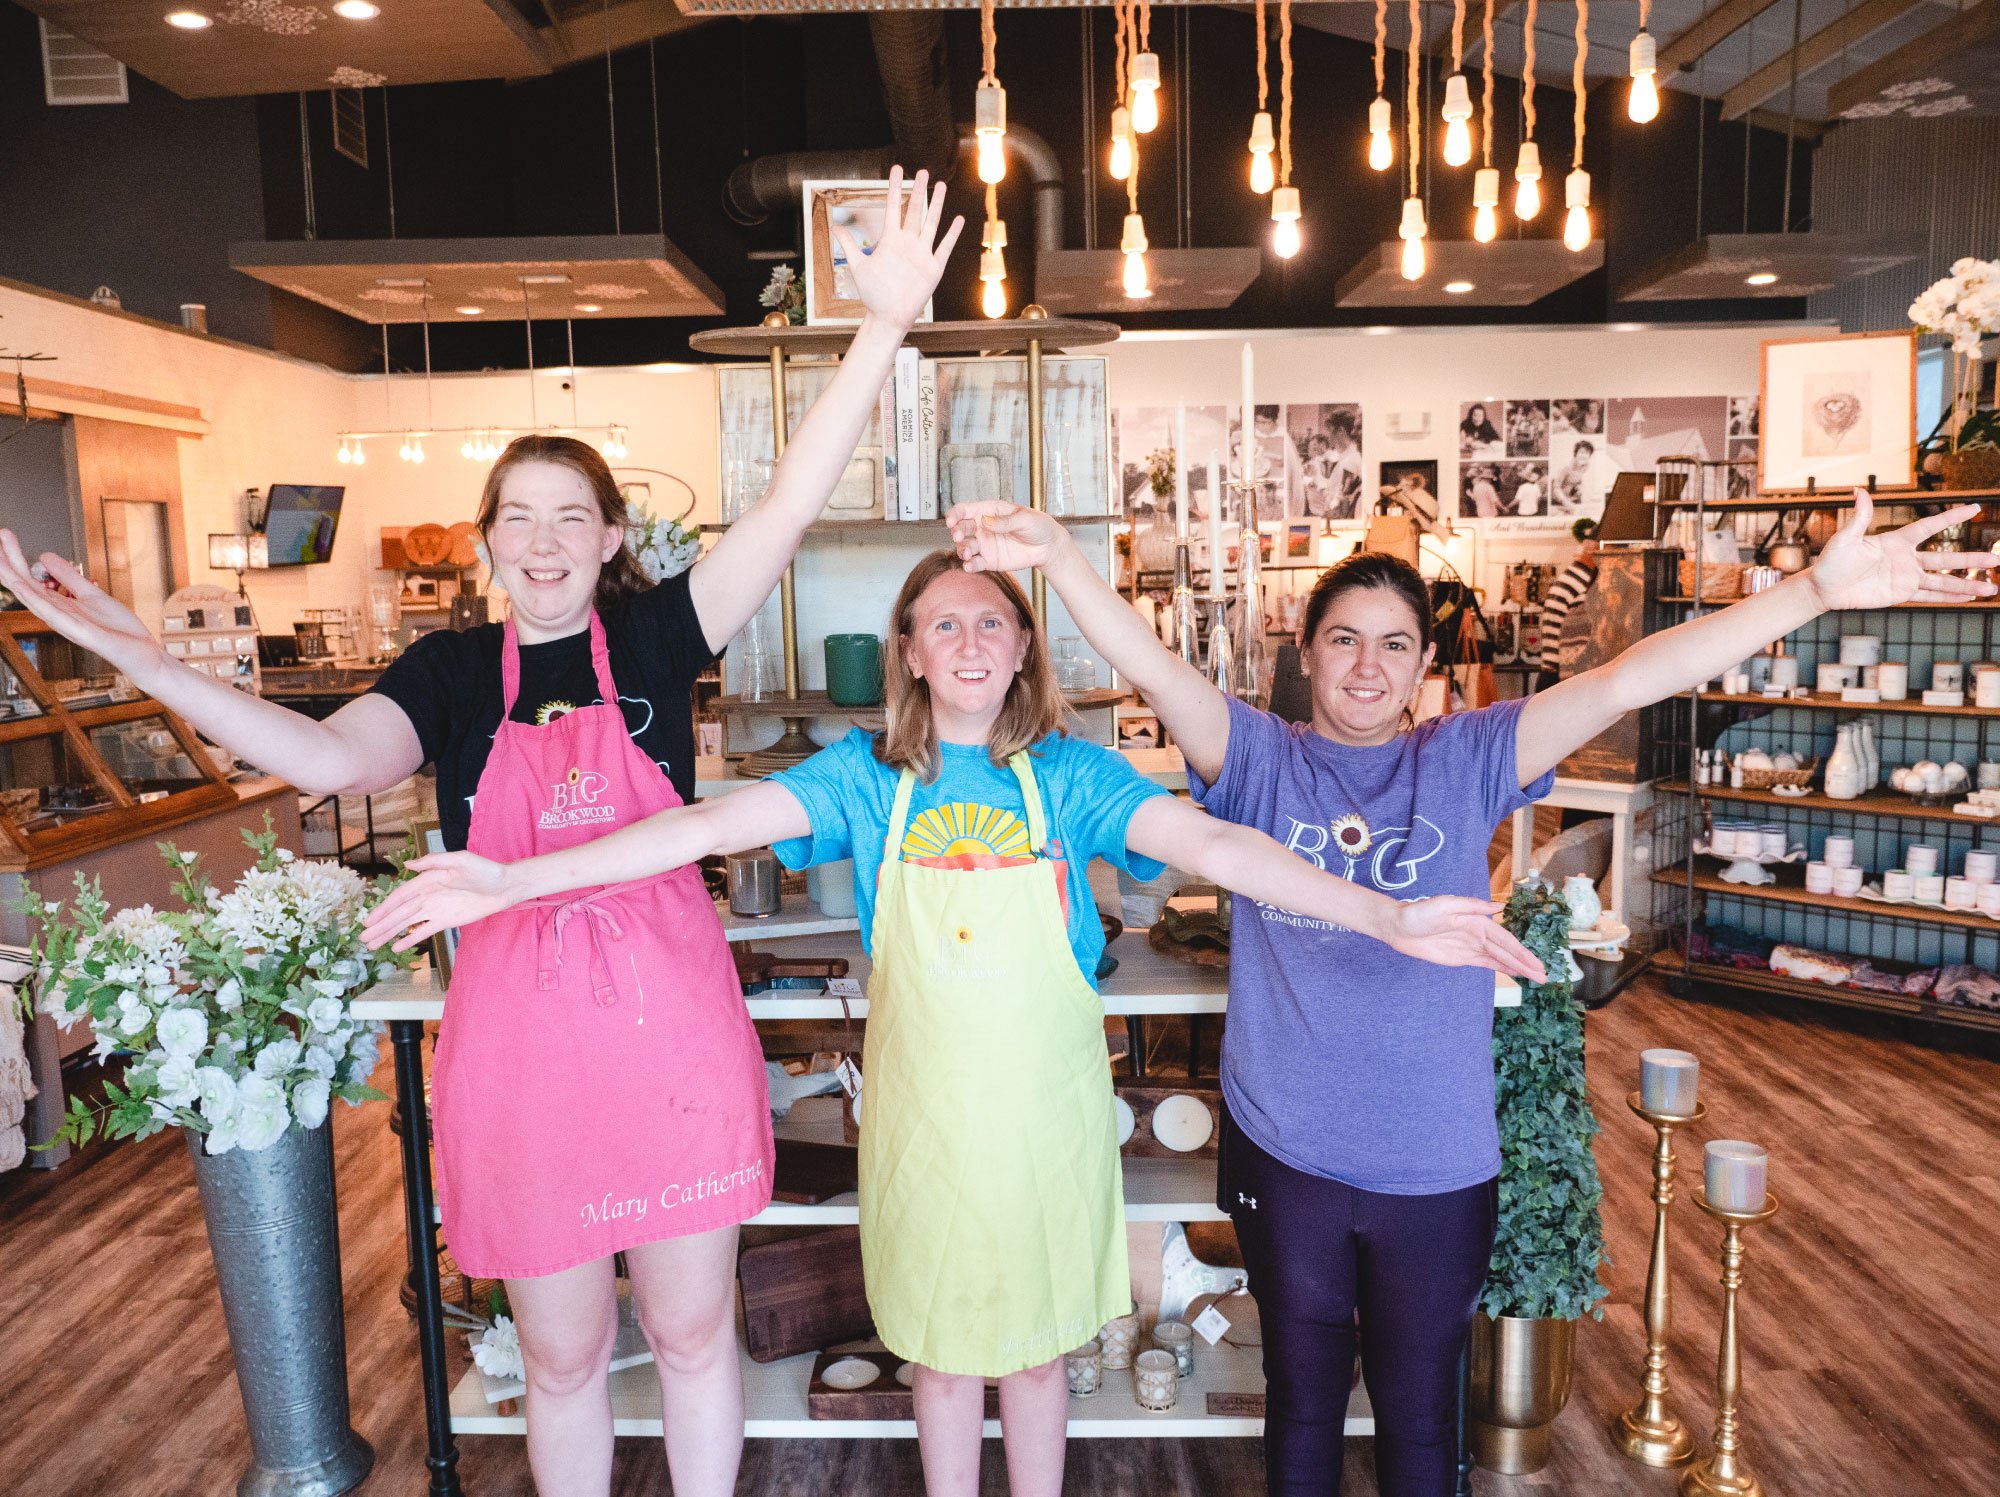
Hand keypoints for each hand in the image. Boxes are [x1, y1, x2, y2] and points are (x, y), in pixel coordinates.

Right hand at [0, 531, 162, 672]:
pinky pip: (54, 614)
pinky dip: (37, 600)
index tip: (6, 535)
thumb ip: (69, 577)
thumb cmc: (118, 629)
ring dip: (15, 577)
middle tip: (1, 534)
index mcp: (59, 605)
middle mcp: (57, 614)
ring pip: (33, 599)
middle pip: (25, 586)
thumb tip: (46, 556)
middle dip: (10, 561)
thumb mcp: (92, 593)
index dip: (16, 557)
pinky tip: (23, 586)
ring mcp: (66, 624)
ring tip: (1, 558)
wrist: (142, 652)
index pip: (29, 579)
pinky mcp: (81, 632)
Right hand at [362, 851, 519, 952]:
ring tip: (372, 945)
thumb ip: (435, 861)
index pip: (400, 897)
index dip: (383, 909)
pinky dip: (410, 940)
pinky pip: (424, 932)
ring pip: (407, 924)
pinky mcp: (446, 921)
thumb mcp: (461, 860)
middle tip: (363, 938)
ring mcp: (435, 909)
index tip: (369, 921)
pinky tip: (396, 948)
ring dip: (389, 934)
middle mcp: (427, 896)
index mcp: (427, 880)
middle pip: (399, 913)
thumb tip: (409, 865)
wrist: (506, 886)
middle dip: (381, 925)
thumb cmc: (485, 870)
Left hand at [835, 166, 964, 329]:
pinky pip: (944, 247)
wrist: (888, 316)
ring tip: (942, 186)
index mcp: (890, 240)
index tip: (898, 169)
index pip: (893, 207)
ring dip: (937, 205)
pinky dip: (952, 234)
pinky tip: (958, 220)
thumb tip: (835, 227)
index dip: (895, 188)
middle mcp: (907, 242)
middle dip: (918, 190)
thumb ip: (849, 246)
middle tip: (923, 171)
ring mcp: (921, 253)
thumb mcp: (858, 267)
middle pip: (915, 210)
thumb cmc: (873, 294)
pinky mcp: (933, 268)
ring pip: (931, 223)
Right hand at [945, 500, 1071, 574]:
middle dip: (957, 532)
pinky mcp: (988, 561)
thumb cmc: (1038, 526)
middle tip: (959, 537)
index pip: (966, 510)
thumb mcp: (1025, 519)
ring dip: (962, 549)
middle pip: (962, 528)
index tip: (951, 520)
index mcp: (989, 511)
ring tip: (967, 553)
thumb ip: (1005, 521)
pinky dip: (969, 565)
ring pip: (965, 546)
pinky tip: (969, 566)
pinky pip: (974, 563)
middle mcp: (983, 527)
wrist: (1048, 547)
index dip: (955, 514)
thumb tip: (985, 520)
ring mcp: (984, 544)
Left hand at [1379, 896, 1548, 983]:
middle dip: (1525, 963)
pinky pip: (1487, 964)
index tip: (1536, 963)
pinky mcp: (1462, 957)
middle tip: (1544, 977)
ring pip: (1500, 959)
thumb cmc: (1419, 912)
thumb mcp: (1443, 905)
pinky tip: (1516, 974)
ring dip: (1518, 968)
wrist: (1398, 926)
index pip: (1504, 939)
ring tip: (1537, 978)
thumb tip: (1498, 907)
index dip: (1521, 952)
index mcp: (1477, 920)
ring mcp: (1471, 946)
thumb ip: (1470, 906)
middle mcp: (1478, 933)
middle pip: (1506, 951)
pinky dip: (1502, 968)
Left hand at [1807, 491, 1999, 610]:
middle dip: (1972, 558)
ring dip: (1967, 584)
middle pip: (1946, 558)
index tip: (1976, 508)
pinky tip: (1969, 597)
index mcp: (1896, 541)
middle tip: (1998, 558)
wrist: (1822, 589)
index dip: (1952, 518)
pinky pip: (1929, 596)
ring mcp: (1905, 577)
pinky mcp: (1901, 594)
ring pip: (1943, 580)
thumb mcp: (1845, 538)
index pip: (1930, 527)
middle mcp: (1906, 559)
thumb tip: (1859, 490)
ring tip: (1992, 587)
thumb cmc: (1831, 561)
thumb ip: (1859, 517)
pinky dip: (1949, 597)